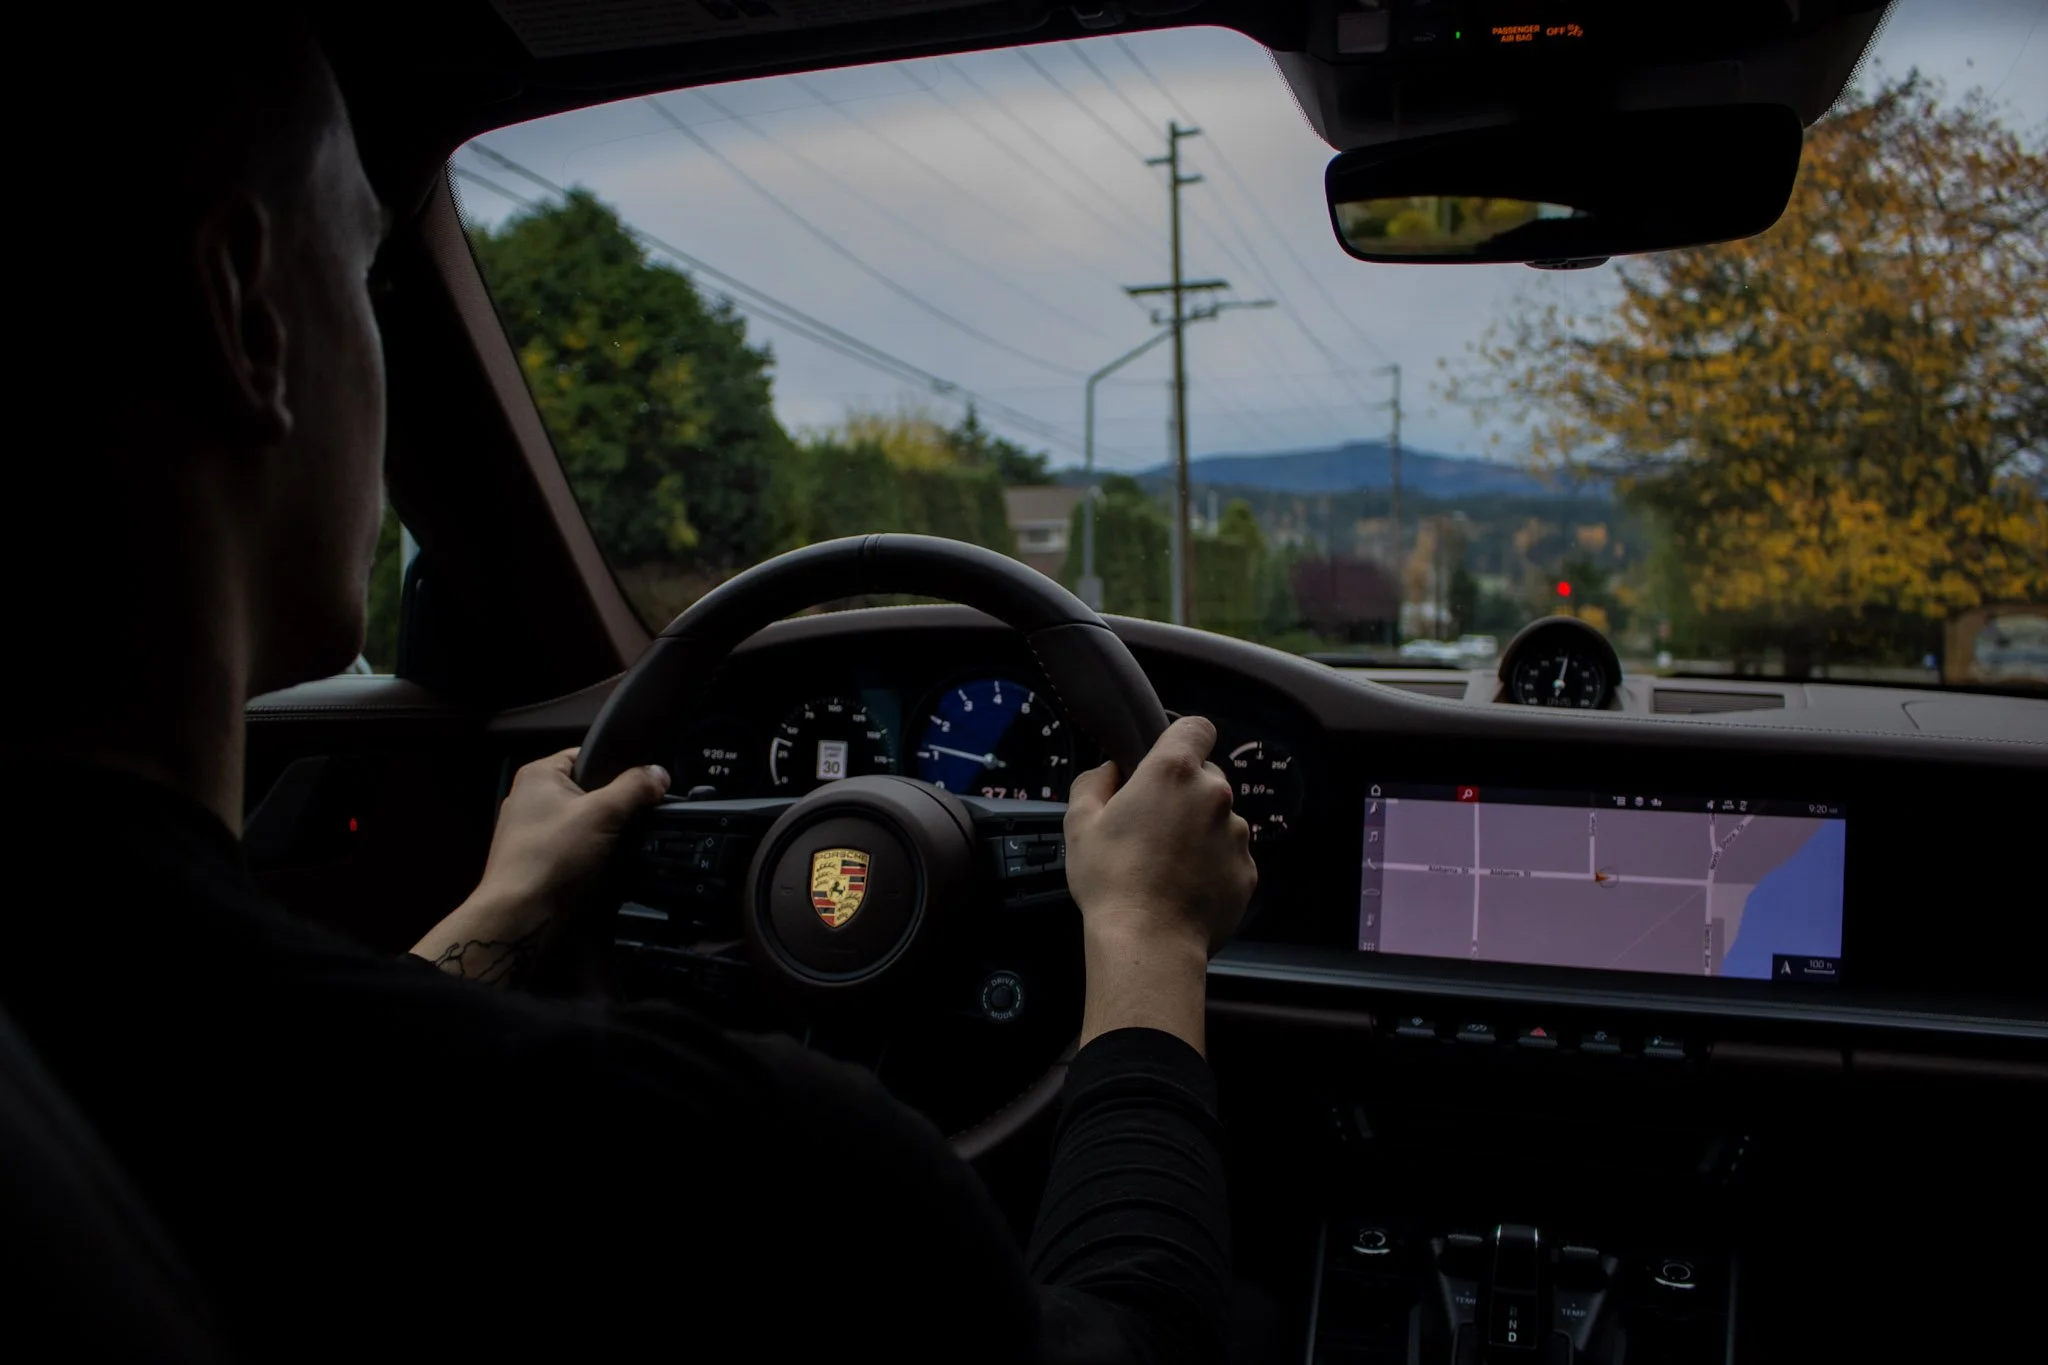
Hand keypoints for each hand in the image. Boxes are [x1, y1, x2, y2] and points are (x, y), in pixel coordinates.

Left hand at [410, 748, 668, 983]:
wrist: (520, 916)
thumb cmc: (554, 855)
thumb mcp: (604, 813)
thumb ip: (635, 788)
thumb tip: (660, 773)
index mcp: (538, 774)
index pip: (587, 755)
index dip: (619, 767)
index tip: (645, 786)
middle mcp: (528, 797)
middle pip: (587, 790)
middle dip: (614, 804)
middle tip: (639, 817)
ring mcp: (529, 830)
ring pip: (581, 821)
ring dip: (603, 832)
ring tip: (625, 843)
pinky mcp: (534, 858)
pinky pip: (572, 846)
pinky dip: (590, 853)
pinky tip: (605, 865)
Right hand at [1063, 716, 1255, 1052]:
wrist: (1150, 942)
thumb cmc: (1111, 880)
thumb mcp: (1080, 823)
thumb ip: (1094, 781)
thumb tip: (1110, 770)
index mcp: (1174, 772)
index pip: (1196, 727)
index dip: (1181, 737)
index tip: (1164, 759)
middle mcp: (1214, 795)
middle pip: (1207, 776)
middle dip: (1184, 792)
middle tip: (1152, 824)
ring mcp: (1237, 834)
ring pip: (1220, 818)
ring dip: (1199, 830)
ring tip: (1167, 864)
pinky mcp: (1248, 871)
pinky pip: (1229, 856)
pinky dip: (1212, 864)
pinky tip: (1184, 887)